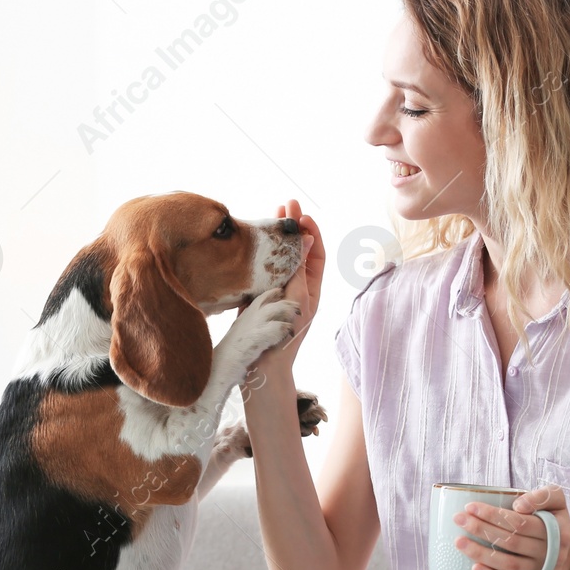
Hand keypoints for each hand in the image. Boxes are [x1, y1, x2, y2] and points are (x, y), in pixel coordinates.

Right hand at [241, 199, 322, 378]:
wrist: (261, 366)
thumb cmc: (283, 337)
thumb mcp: (295, 299)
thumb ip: (299, 270)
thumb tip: (308, 240)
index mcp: (311, 289)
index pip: (315, 253)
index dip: (311, 232)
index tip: (302, 215)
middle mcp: (295, 288)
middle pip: (297, 251)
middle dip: (292, 227)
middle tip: (286, 203)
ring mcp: (277, 291)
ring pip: (279, 258)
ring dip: (276, 238)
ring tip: (273, 216)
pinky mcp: (259, 297)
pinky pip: (262, 270)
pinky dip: (259, 254)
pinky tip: (254, 241)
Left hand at [451, 485, 569, 569]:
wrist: (568, 547)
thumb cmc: (552, 518)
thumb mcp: (556, 500)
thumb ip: (542, 496)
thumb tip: (518, 505)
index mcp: (557, 530)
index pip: (520, 522)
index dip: (493, 514)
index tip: (470, 506)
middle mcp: (552, 553)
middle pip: (511, 542)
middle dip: (481, 530)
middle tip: (459, 519)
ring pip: (509, 565)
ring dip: (481, 554)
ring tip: (458, 542)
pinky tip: (474, 569)